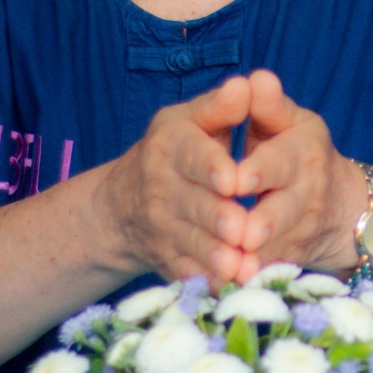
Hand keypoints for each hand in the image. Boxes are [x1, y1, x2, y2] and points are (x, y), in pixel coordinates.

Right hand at [99, 76, 257, 284]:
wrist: (124, 205)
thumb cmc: (178, 151)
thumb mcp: (192, 120)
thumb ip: (222, 107)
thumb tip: (248, 85)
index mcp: (170, 144)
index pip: (192, 155)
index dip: (212, 167)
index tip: (234, 178)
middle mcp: (160, 185)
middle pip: (193, 203)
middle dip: (219, 217)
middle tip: (244, 228)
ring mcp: (161, 226)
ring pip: (191, 241)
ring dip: (216, 255)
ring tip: (241, 264)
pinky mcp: (166, 259)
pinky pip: (187, 272)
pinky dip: (208, 281)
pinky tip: (230, 287)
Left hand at [235, 70, 361, 272]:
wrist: (341, 208)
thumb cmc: (298, 154)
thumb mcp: (291, 124)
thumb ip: (267, 105)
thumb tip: (255, 79)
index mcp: (302, 153)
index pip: (280, 162)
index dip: (257, 171)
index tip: (232, 179)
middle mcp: (306, 194)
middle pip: (282, 212)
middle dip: (259, 224)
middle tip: (234, 232)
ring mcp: (300, 233)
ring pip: (274, 249)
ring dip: (251, 259)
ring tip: (227, 265)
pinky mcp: (290, 261)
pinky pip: (267, 274)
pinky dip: (247, 280)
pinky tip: (225, 284)